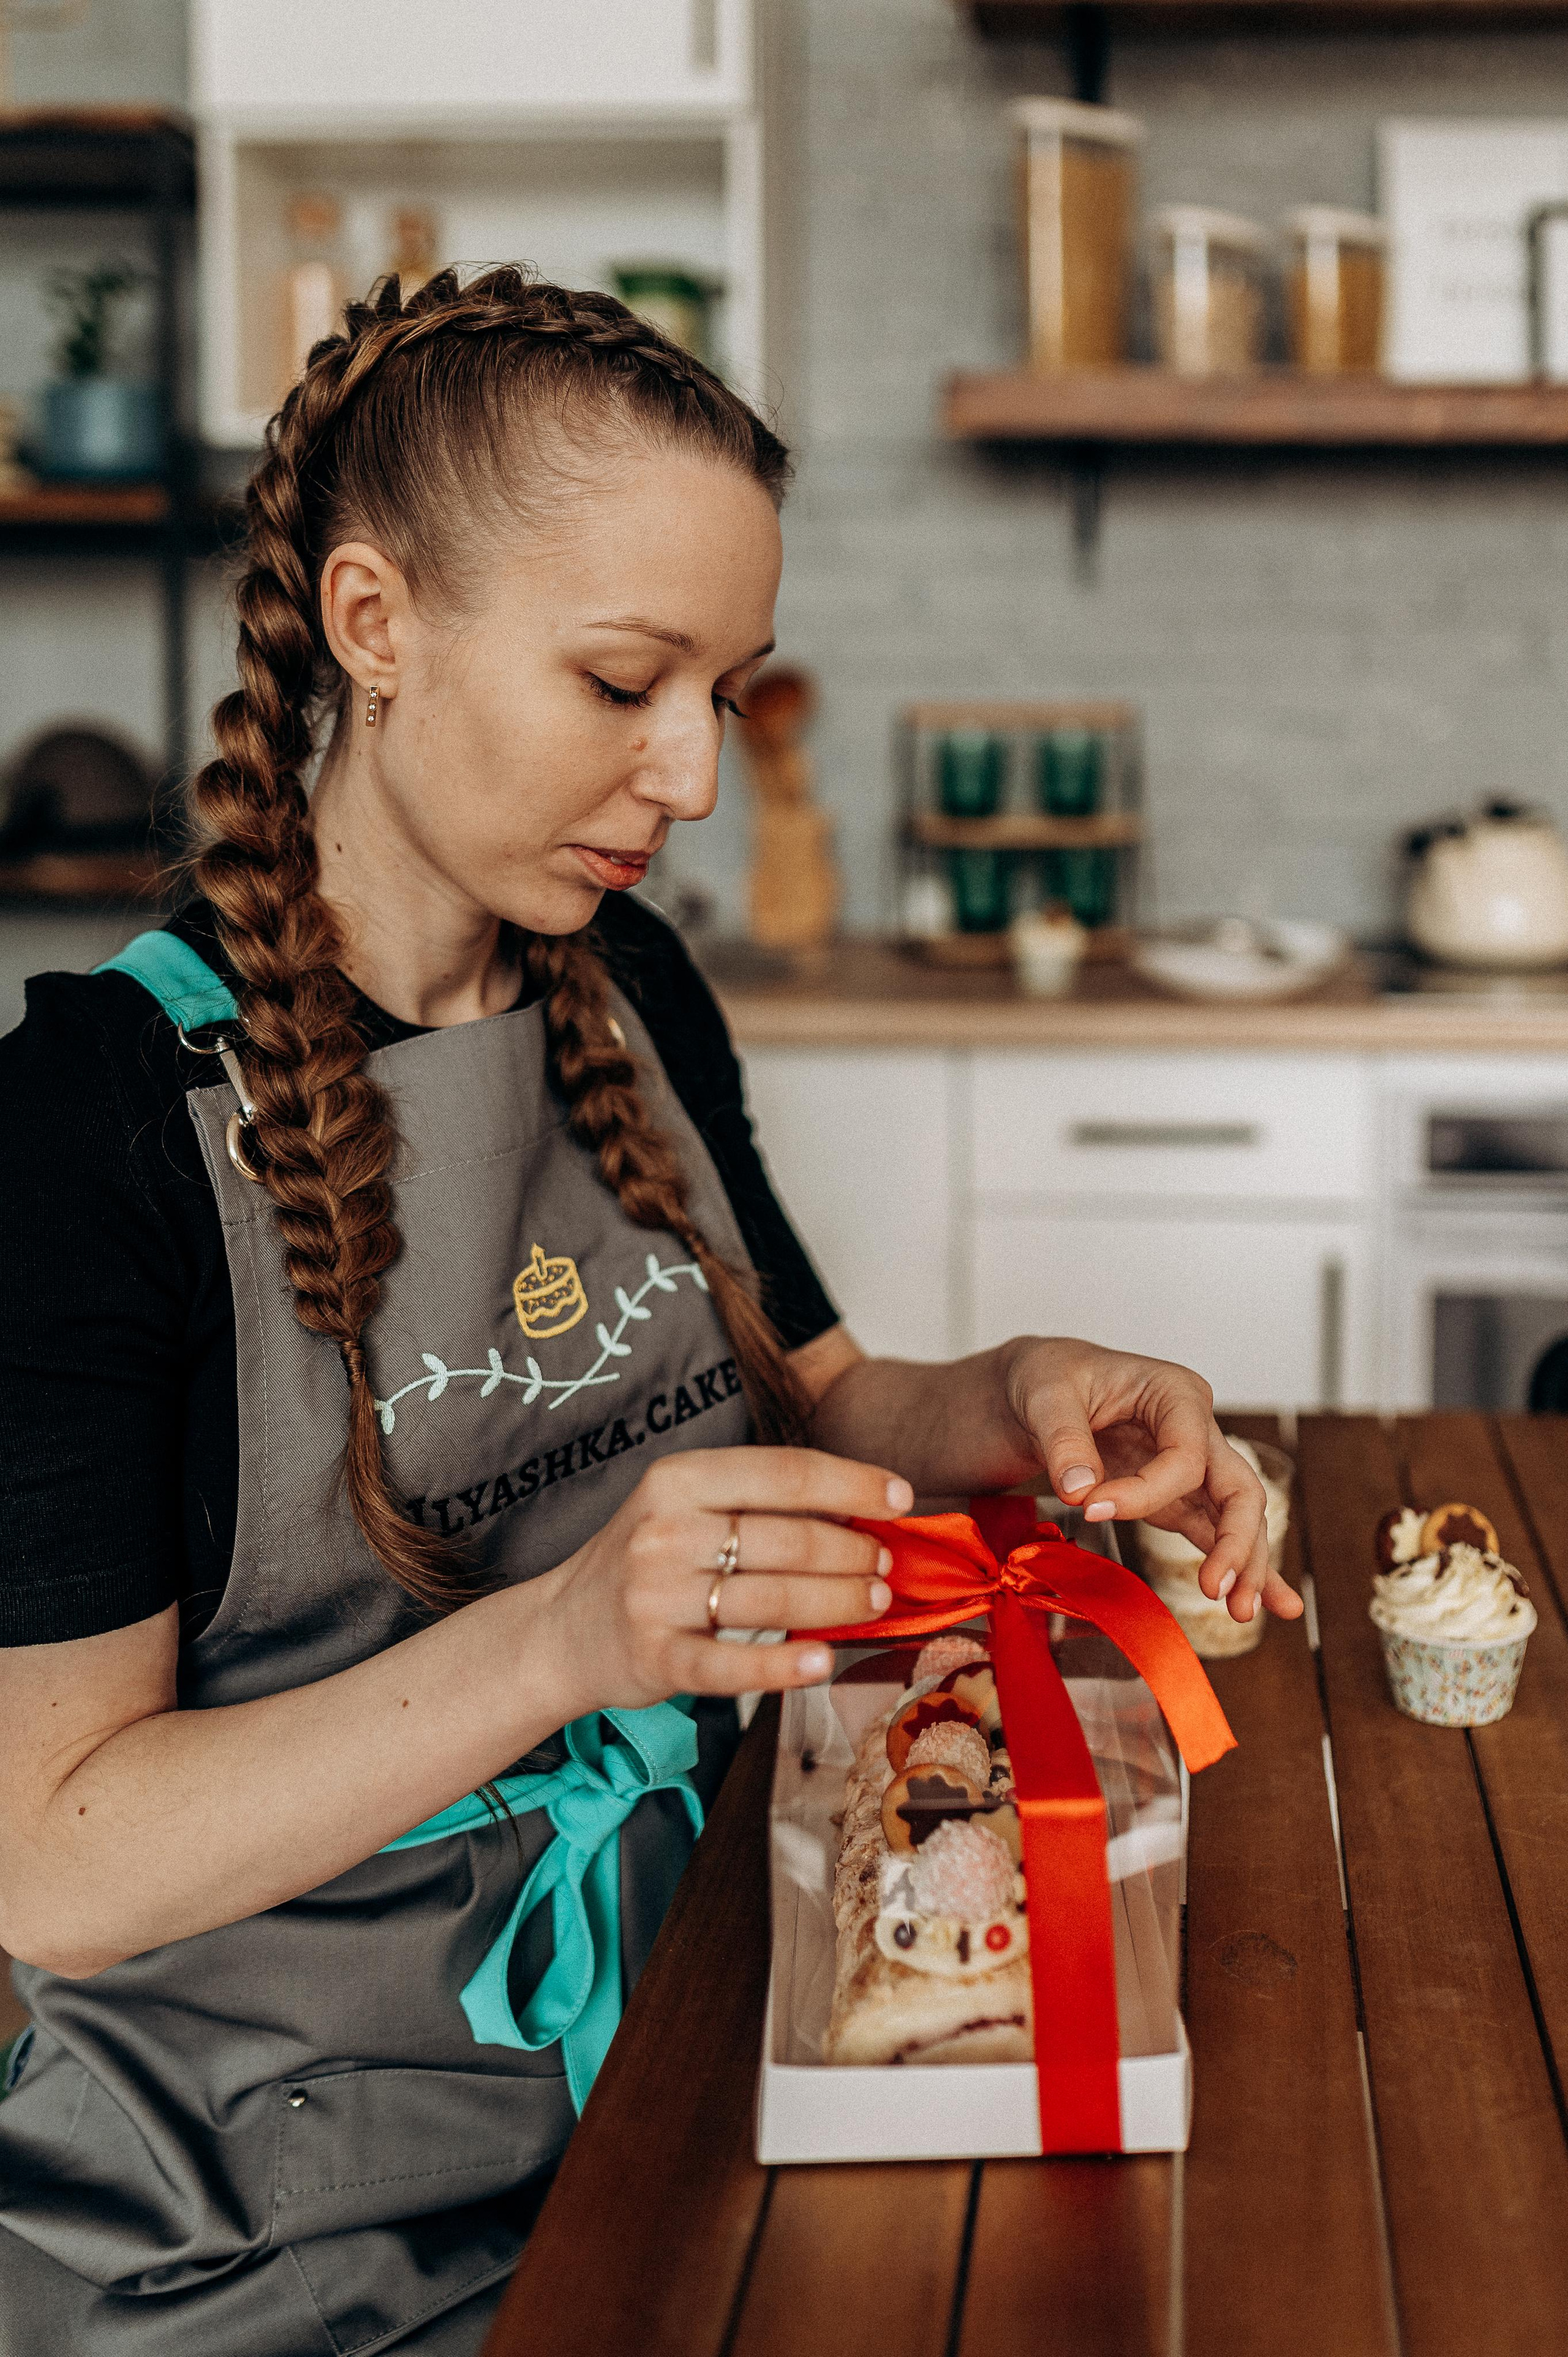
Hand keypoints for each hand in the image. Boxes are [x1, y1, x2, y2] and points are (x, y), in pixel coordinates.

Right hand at [542, 1446, 911, 1710]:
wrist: (561, 1630)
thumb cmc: (646, 1561)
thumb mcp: (686, 1507)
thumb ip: (757, 1503)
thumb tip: (860, 1510)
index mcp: (678, 1478)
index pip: (784, 1472)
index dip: (851, 1483)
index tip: (899, 1498)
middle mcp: (665, 1530)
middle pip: (787, 1539)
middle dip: (852, 1553)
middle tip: (886, 1566)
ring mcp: (656, 1596)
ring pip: (771, 1600)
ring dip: (837, 1603)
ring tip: (873, 1603)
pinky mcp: (655, 1657)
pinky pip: (730, 1665)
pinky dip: (782, 1667)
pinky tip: (822, 1662)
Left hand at [1004, 1338, 1302, 1625]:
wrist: (1037, 1387)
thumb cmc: (1049, 1377)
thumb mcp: (1045, 1396)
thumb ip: (1064, 1441)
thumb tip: (1081, 1492)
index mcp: (1175, 1394)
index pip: (1185, 1456)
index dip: (1144, 1490)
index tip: (1091, 1508)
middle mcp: (1195, 1430)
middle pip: (1239, 1488)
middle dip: (1236, 1541)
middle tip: (1216, 1589)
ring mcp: (1190, 1468)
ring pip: (1235, 1518)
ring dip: (1244, 1565)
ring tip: (1242, 1611)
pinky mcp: (1174, 1498)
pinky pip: (1213, 1532)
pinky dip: (1237, 1565)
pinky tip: (1269, 1603)